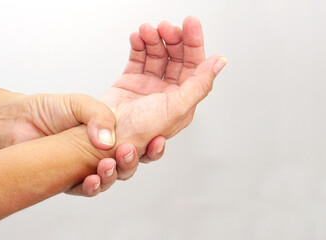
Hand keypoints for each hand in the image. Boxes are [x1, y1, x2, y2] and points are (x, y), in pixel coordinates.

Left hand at [0, 92, 164, 195]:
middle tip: (126, 151)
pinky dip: (92, 186)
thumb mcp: (80, 103)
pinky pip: (88, 188)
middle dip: (132, 160)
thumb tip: (109, 141)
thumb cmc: (50, 109)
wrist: (18, 120)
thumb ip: (99, 116)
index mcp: (112, 132)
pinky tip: (91, 180)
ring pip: (113, 177)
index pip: (140, 141)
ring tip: (106, 165)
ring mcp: (89, 165)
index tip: (157, 139)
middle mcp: (104, 151)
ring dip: (114, 174)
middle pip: (129, 163)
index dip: (152, 144)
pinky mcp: (72, 178)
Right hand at [101, 16, 226, 154]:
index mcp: (183, 100)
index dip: (194, 43)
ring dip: (153, 39)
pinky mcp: (131, 81)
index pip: (195, 65)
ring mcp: (149, 86)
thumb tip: (219, 63)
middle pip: (176, 57)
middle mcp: (168, 92)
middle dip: (172, 38)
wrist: (105, 139)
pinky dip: (138, 45)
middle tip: (165, 27)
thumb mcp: (176, 108)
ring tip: (146, 31)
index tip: (190, 24)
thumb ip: (200, 84)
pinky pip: (138, 58)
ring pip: (157, 54)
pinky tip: (137, 38)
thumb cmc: (140, 133)